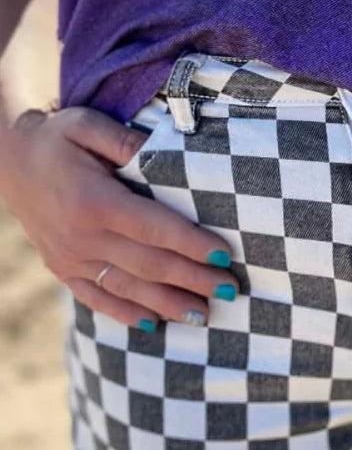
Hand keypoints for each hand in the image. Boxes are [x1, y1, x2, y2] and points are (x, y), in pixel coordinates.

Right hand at [0, 106, 238, 328]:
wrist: (6, 159)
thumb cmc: (57, 138)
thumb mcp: (87, 125)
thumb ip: (126, 141)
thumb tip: (165, 153)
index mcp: (95, 201)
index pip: (154, 229)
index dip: (192, 244)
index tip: (226, 256)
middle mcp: (82, 237)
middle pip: (149, 265)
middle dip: (193, 280)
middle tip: (230, 292)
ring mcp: (70, 258)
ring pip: (127, 288)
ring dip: (168, 304)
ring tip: (204, 316)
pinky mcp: (62, 269)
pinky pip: (96, 298)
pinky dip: (126, 313)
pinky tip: (155, 324)